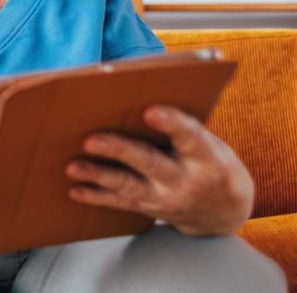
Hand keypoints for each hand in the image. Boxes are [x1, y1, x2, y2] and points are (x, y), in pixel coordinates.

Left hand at [65, 105, 254, 235]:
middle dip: (119, 150)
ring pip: (129, 186)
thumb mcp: (210, 141)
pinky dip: (95, 196)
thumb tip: (148, 88)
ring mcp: (166, 198)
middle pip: (150, 162)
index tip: (150, 110)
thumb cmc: (209, 159)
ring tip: (74, 166)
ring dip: (99, 175)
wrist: (223, 208)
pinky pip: (119, 203)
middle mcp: (186, 180)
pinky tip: (74, 189)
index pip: (190, 136)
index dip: (171, 122)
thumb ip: (181, 123)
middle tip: (90, 139)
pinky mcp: (148, 208)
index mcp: (206, 156)